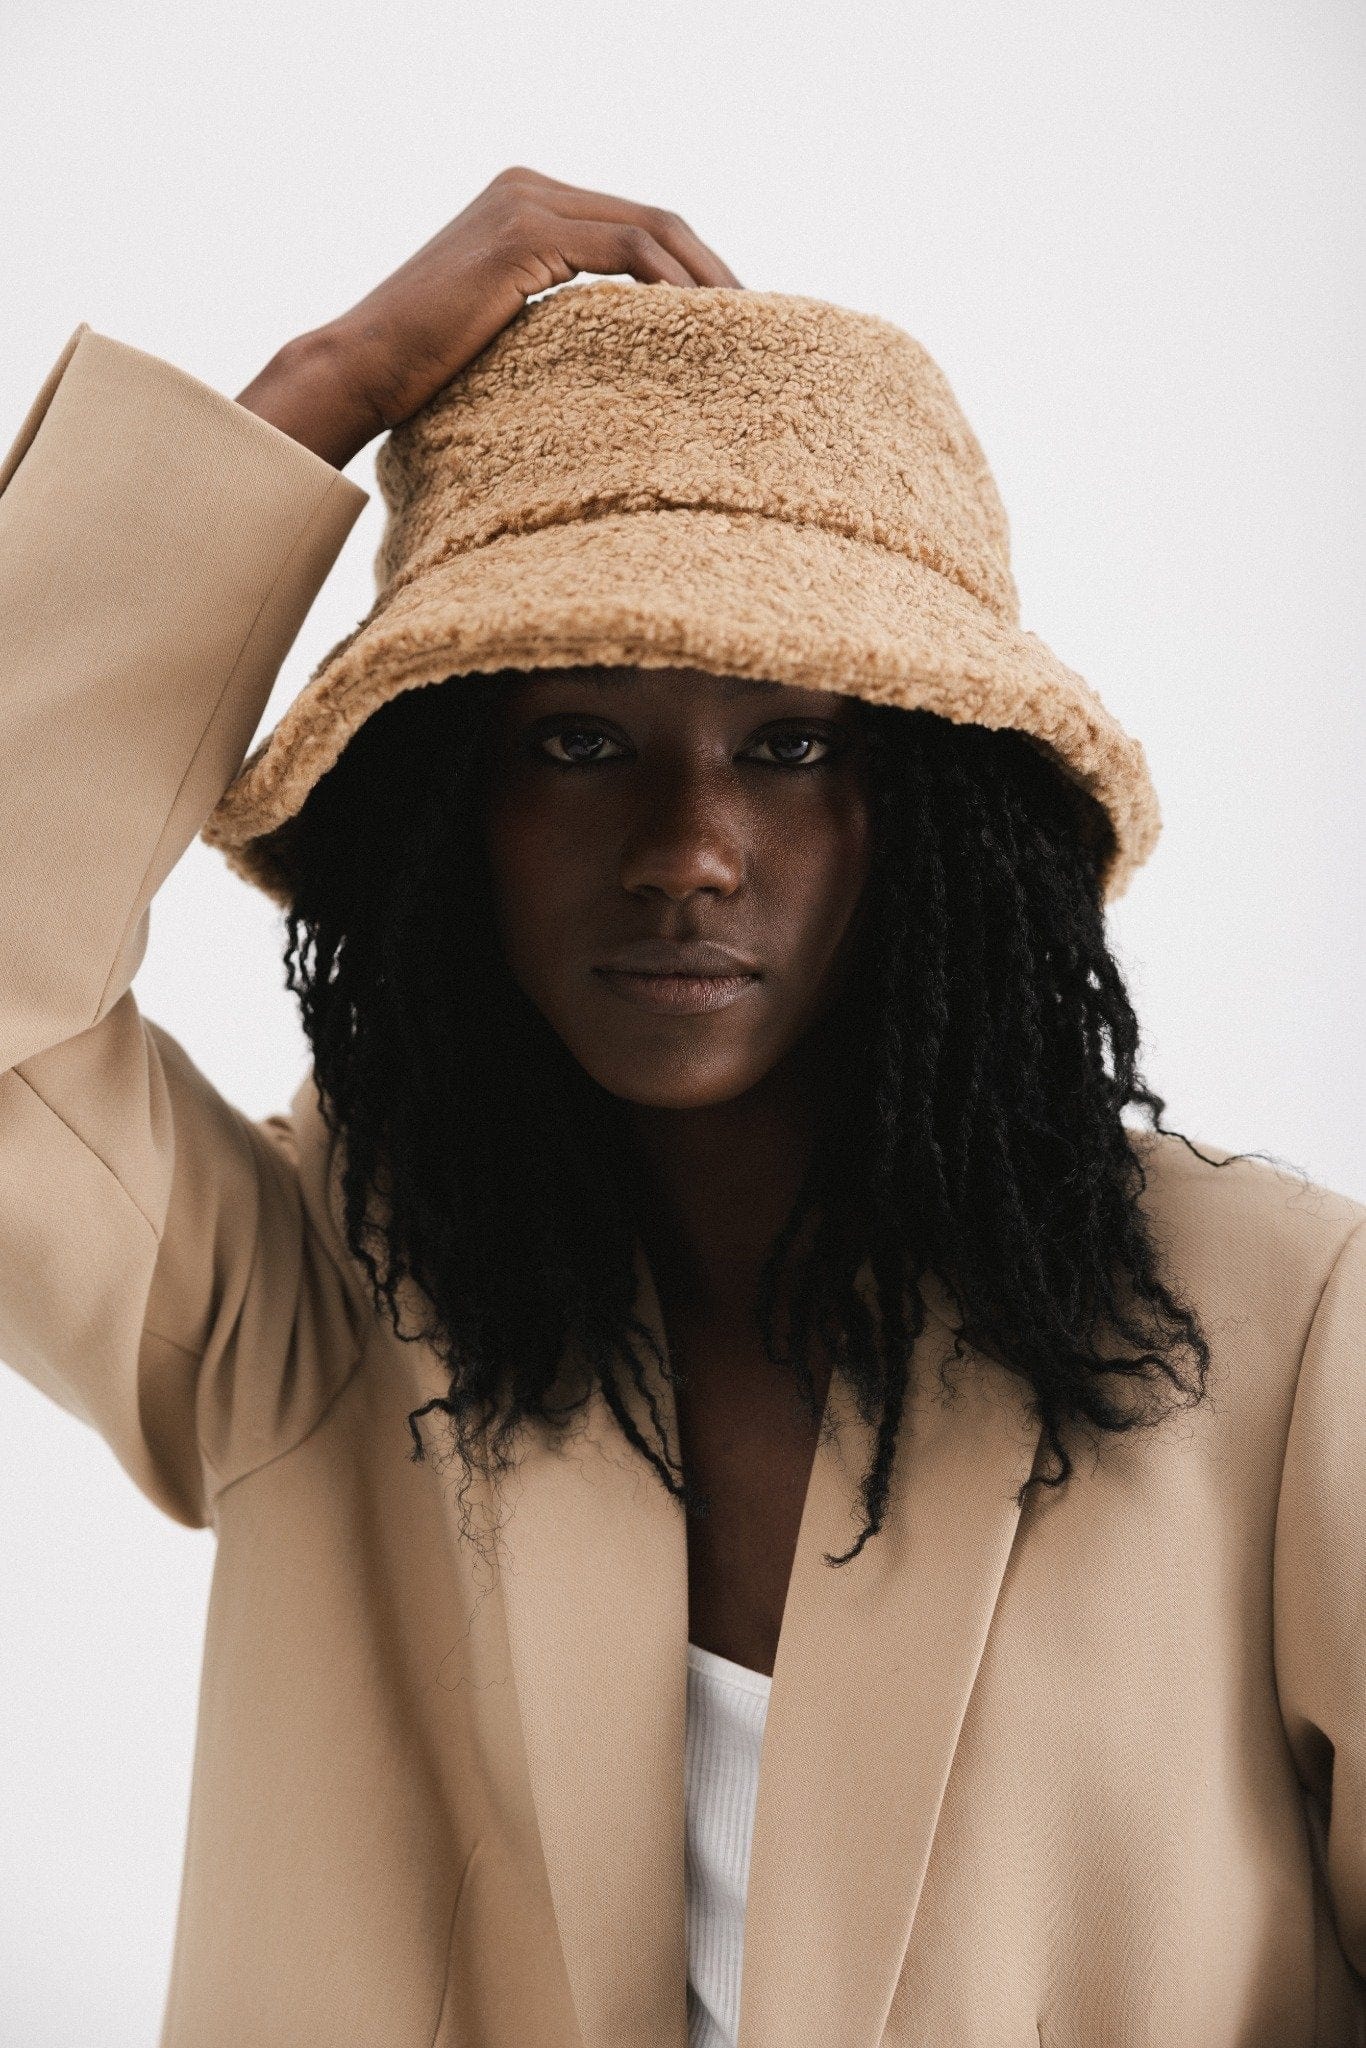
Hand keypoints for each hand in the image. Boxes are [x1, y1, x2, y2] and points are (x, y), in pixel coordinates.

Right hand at [237, 166, 742, 468]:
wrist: (361, 367)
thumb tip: (617, 357)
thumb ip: (557, 317)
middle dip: (714, 269)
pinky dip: (671, 283)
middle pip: (657, 218)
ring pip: (653, 228)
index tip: (732, 322)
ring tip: (742, 331)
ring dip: (707, 278)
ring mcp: (528, 203)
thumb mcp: (505, 332)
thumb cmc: (424, 372)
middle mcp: (531, 186)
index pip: (635, 225)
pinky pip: (627, 250)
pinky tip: (701, 324)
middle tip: (759, 325)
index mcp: (527, 201)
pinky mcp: (526, 235)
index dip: (693, 268)